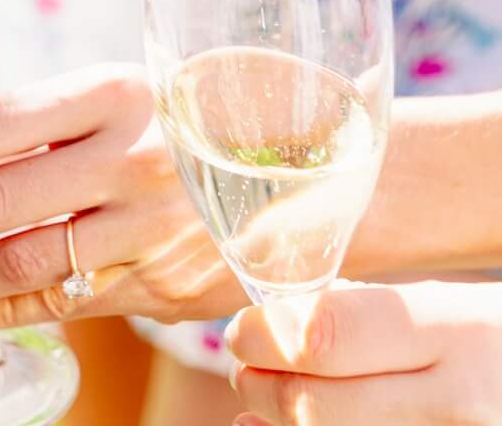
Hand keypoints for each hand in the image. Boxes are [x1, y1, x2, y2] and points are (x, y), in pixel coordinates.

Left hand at [0, 64, 237, 331]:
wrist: (302, 174)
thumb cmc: (188, 121)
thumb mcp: (126, 91)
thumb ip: (51, 119)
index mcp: (109, 93)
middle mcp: (127, 158)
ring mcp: (146, 229)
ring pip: (23, 262)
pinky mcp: (160, 286)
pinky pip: (65, 304)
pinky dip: (5, 313)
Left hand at [229, 281, 501, 425]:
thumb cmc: (494, 345)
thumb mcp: (445, 310)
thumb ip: (367, 318)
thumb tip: (274, 329)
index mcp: (451, 331)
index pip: (330, 334)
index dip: (268, 335)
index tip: (242, 331)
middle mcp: (457, 401)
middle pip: (321, 407)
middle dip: (265, 389)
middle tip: (243, 371)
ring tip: (262, 406)